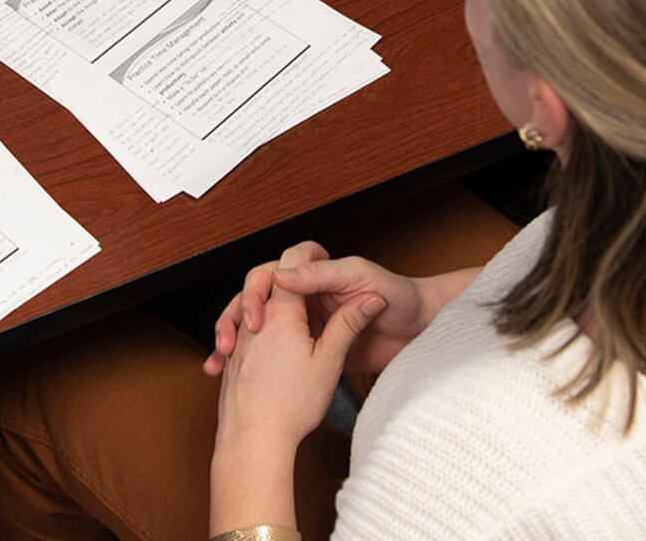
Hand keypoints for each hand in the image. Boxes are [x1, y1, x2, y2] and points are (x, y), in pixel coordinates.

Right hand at [204, 243, 437, 377]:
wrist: (423, 331)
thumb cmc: (399, 297)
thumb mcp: (361, 279)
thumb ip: (322, 276)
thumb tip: (282, 273)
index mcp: (314, 277)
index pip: (270, 275)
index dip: (255, 291)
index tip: (255, 316)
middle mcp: (305, 298)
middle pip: (256, 301)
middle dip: (235, 318)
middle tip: (230, 342)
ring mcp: (307, 326)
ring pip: (258, 327)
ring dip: (236, 340)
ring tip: (221, 359)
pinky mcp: (314, 351)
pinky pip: (277, 353)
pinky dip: (254, 363)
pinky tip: (236, 372)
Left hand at [212, 244, 385, 454]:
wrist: (253, 440)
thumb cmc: (291, 406)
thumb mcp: (329, 361)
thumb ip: (347, 324)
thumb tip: (370, 300)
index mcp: (282, 314)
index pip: (291, 265)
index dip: (308, 252)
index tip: (321, 250)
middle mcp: (256, 321)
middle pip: (262, 278)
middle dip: (281, 272)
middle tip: (300, 274)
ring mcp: (239, 339)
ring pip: (246, 303)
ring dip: (262, 298)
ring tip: (279, 307)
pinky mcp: (232, 358)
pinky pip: (237, 329)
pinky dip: (248, 324)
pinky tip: (260, 338)